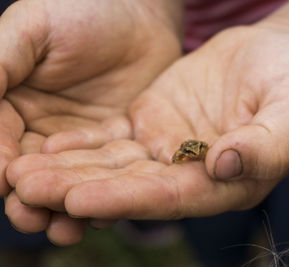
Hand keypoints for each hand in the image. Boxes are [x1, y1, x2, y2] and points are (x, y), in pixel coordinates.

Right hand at [1, 0, 181, 244]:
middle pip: (33, 170)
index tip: (4, 182)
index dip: (1, 160)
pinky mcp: (120, 142)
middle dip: (31, 195)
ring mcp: (84, 139)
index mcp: (14, 102)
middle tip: (32, 217)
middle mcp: (45, 128)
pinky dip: (108, 192)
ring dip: (67, 205)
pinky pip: (112, 172)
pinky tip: (107, 212)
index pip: (0, 139)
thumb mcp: (32, 30)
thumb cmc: (82, 10)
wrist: (139, 11)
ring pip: (72, 178)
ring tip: (66, 228)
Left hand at [9, 24, 288, 226]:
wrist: (278, 54)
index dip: (126, 199)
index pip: (171, 196)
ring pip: (115, 165)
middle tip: (27, 189)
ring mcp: (170, 150)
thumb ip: (266, 144)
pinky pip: (113, 138)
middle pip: (132, 187)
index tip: (79, 199)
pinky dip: (81, 145)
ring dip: (69, 170)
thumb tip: (223, 165)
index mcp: (227, 182)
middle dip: (80, 190)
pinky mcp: (154, 124)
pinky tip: (46, 146)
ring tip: (20, 171)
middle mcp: (192, 174)